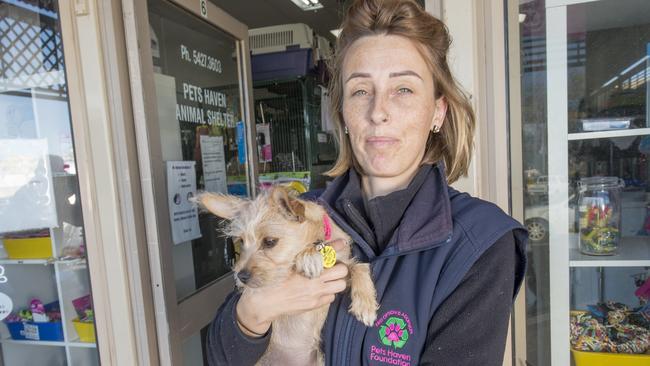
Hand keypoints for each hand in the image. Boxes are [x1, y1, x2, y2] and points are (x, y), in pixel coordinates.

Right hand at [235, 239, 349, 336]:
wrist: (264, 304)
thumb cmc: (271, 280)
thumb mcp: (284, 262)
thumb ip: (301, 254)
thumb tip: (314, 245)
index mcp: (308, 272)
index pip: (331, 259)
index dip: (337, 248)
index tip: (341, 243)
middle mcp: (315, 285)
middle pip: (342, 275)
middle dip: (339, 268)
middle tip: (330, 265)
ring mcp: (316, 297)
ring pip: (339, 287)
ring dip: (335, 281)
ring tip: (325, 276)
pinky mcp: (313, 306)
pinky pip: (330, 298)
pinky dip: (328, 292)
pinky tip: (318, 288)